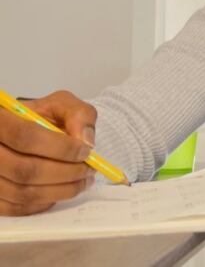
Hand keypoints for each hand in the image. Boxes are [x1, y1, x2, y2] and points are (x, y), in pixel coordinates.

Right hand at [0, 91, 96, 215]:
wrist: (28, 132)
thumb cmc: (44, 119)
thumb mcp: (62, 105)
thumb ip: (78, 114)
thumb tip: (86, 141)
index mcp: (0, 119)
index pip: (26, 137)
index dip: (61, 148)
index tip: (86, 152)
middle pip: (24, 169)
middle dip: (65, 173)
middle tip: (88, 170)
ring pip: (22, 192)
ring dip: (60, 190)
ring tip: (82, 181)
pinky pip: (16, 208)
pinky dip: (44, 202)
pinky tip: (60, 191)